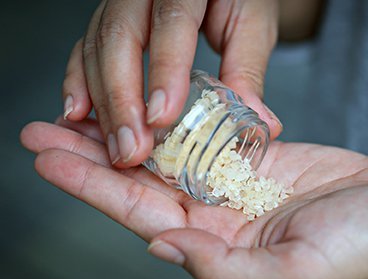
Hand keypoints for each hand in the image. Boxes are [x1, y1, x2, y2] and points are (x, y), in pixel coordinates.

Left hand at [21, 120, 367, 278]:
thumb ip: (226, 272)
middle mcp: (219, 217)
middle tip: (42, 128)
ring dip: (127, 131)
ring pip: (169, 154)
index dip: (91, 187)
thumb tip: (163, 250)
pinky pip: (210, 133)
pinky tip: (147, 103)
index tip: (47, 158)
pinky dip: (176, 118)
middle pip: (142, 181)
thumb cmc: (365, 253)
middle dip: (92, 155)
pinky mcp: (259, 157)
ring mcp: (238, 184)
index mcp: (220, 249)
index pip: (140, 215)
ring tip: (83, 107)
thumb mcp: (297, 276)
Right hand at [62, 0, 281, 167]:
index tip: (161, 118)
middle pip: (121, 37)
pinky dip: (79, 84)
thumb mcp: (251, 26)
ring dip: (101, 103)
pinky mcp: (107, 21)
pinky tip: (79, 115)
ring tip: (114, 146)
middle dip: (122, 99)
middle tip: (132, 148)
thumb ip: (248, 69)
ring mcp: (120, 4)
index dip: (165, 70)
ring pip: (97, 47)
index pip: (172, 22)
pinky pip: (84, 49)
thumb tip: (261, 124)